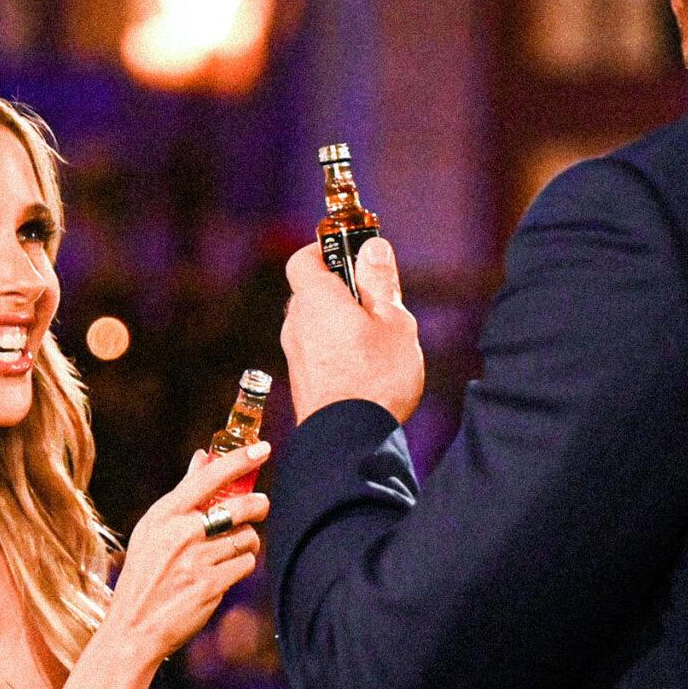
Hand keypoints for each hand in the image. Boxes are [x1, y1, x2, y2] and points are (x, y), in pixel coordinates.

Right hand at [101, 444, 271, 663]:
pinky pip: (246, 564)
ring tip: (231, 549)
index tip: (263, 449)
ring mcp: (196, 559)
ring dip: (246, 542)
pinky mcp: (211, 584)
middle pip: (239, 506)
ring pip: (246, 538)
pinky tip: (226, 572)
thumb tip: (202, 456)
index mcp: (164, 514)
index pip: (208, 477)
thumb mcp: (153, 530)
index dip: (239, 459)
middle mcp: (181, 532)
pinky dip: (242, 566)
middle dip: (257, 505)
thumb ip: (182, 493)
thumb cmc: (145, 575)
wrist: (134, 627)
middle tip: (260, 506)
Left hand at [281, 236, 423, 424]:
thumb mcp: (393, 322)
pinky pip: (315, 351)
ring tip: (376, 340)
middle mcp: (296, 323)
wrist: (348, 440)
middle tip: (377, 302)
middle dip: (341, 291)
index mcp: (315, 299)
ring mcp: (294, 354)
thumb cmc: (376, 378)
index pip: (303, 259)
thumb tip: (372, 247)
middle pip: (312, 292)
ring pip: (315, 325)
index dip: (324, 251)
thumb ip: (381, 282)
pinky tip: (364, 368)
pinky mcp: (300, 381)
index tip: (350, 253)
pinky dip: (334, 349)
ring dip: (339, 324)